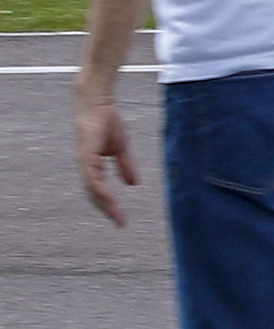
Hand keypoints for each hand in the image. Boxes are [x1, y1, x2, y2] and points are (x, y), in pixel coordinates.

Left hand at [77, 100, 138, 227]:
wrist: (98, 105)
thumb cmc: (107, 123)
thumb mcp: (122, 148)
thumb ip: (126, 166)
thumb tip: (133, 184)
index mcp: (94, 167)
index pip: (101, 191)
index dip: (110, 205)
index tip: (122, 218)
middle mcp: (87, 169)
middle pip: (95, 196)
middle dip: (108, 210)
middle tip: (121, 223)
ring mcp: (85, 164)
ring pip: (93, 191)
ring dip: (105, 204)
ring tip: (117, 216)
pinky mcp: (86, 157)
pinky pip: (93, 179)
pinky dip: (100, 190)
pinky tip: (110, 198)